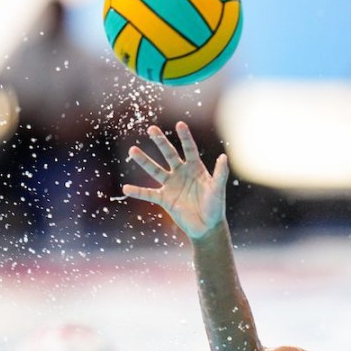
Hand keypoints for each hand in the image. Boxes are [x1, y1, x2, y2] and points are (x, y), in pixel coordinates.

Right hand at [122, 122, 229, 239]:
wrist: (207, 227)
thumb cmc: (216, 207)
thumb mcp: (218, 190)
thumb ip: (220, 174)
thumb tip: (224, 157)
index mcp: (196, 168)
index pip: (189, 149)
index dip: (185, 137)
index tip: (180, 124)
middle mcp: (182, 173)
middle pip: (169, 154)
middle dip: (161, 142)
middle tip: (151, 128)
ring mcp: (171, 185)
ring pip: (155, 170)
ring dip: (144, 161)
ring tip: (132, 150)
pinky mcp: (165, 199)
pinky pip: (149, 193)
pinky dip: (138, 192)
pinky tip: (126, 188)